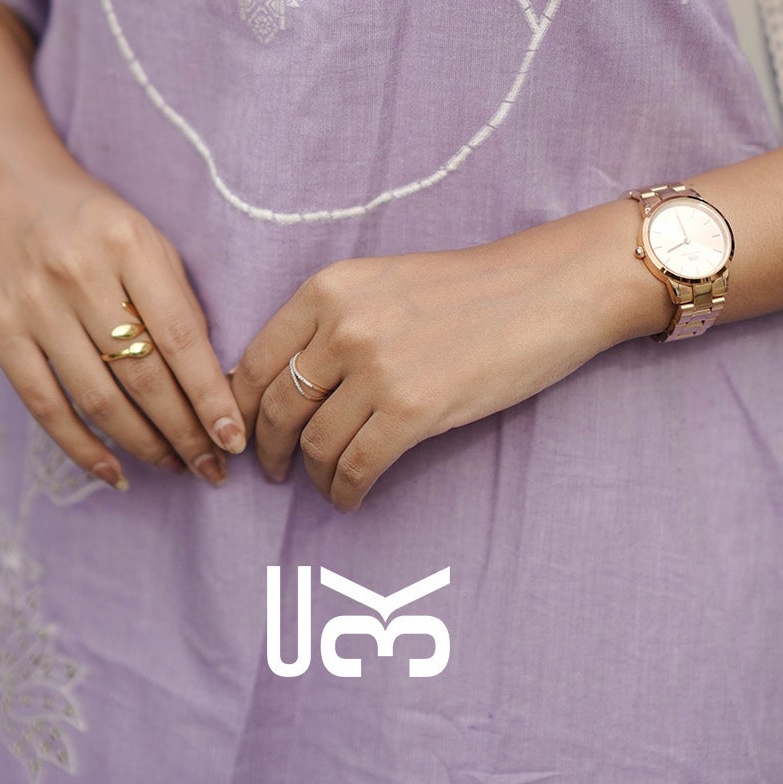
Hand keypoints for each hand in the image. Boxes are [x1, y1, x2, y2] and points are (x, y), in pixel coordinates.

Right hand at [0, 134, 247, 489]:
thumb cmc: (86, 214)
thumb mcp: (142, 234)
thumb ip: (174, 296)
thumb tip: (211, 377)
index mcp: (129, 244)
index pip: (181, 336)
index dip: (211, 395)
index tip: (234, 438)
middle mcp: (81, 276)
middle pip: (143, 376)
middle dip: (185, 433)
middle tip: (212, 469)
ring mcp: (35, 306)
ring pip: (99, 399)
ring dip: (144, 445)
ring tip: (176, 467)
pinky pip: (45, 406)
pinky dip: (82, 447)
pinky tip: (115, 470)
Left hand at [229, 208, 634, 510]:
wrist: (542, 292)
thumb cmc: (467, 292)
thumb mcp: (382, 286)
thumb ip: (331, 323)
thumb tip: (282, 383)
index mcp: (329, 289)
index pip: (256, 361)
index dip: (241, 407)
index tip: (243, 432)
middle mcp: (343, 325)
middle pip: (276, 406)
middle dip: (268, 449)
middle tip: (273, 471)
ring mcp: (377, 367)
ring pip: (314, 443)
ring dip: (312, 475)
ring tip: (324, 484)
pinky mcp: (413, 408)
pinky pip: (356, 466)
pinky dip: (346, 491)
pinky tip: (351, 498)